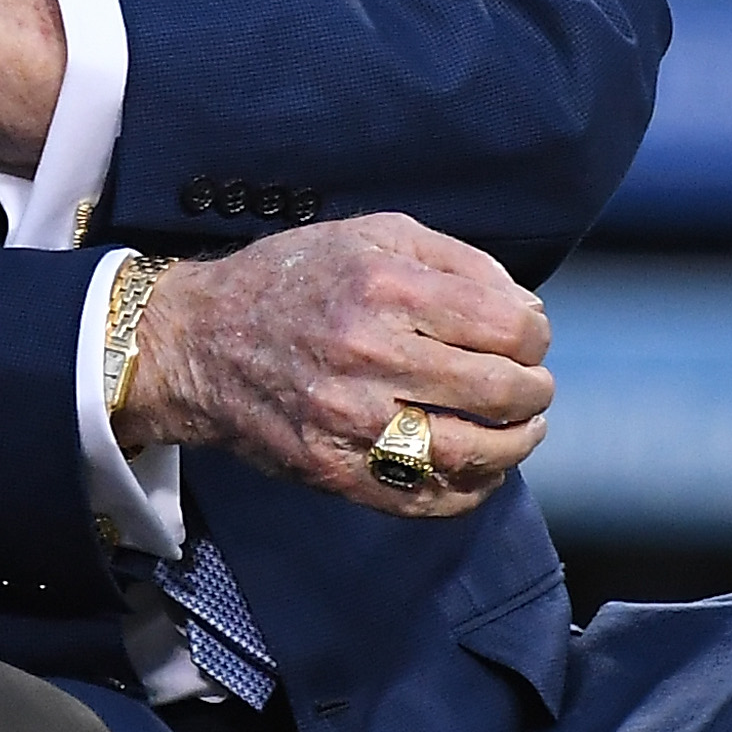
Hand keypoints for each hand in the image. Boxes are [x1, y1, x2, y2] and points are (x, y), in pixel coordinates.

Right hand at [120, 213, 552, 517]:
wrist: (197, 340)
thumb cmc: (292, 280)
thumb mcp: (369, 234)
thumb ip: (455, 260)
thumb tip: (525, 310)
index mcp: (384, 286)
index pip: (510, 327)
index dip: (534, 335)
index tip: (525, 337)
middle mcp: (370, 353)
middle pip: (502, 391)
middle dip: (534, 390)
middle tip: (530, 385)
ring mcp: (352, 419)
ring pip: (476, 452)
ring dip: (517, 444)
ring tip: (520, 428)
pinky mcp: (335, 470)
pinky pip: (429, 497)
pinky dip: (473, 488)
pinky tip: (479, 466)